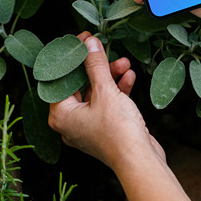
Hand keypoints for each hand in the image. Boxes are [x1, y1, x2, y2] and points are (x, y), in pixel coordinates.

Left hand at [48, 32, 165, 170]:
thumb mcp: (105, 91)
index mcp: (61, 115)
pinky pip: (107, 104)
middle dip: (96, 67)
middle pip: (79, 85)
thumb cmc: (117, 131)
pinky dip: (117, 90)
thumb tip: (88, 44)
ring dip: (110, 76)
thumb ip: (95, 66)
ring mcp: (88, 127)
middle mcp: (71, 122)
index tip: (82, 41)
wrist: (140, 160)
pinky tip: (129, 77)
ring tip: (124, 63)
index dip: (72, 58)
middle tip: (103, 49)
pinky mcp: (105, 129)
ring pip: (96, 93)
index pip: (60, 79)